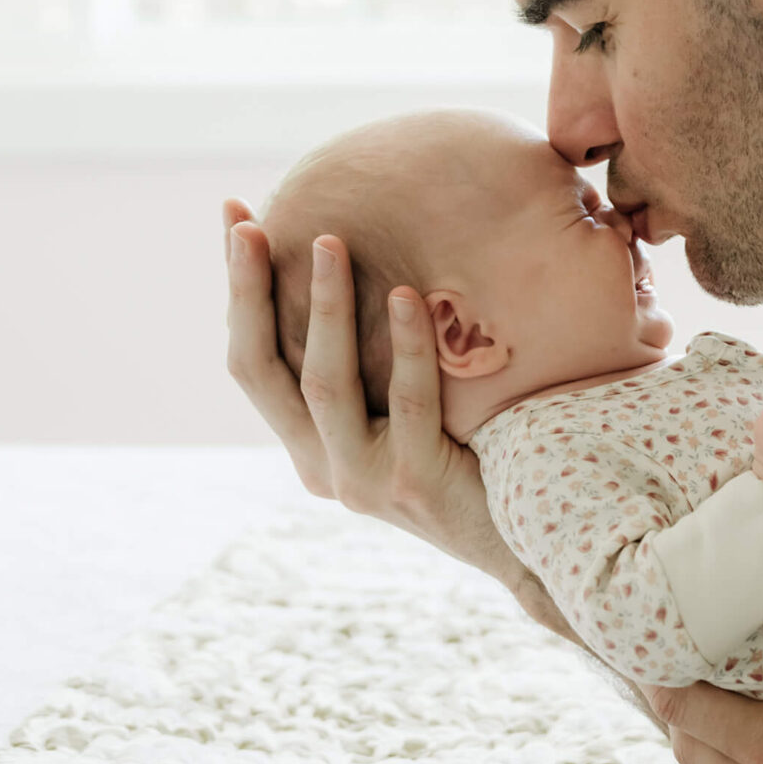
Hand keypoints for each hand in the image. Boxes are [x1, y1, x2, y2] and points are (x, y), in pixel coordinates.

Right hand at [220, 200, 549, 611]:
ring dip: (324, 306)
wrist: (525, 544)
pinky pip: (407, 400)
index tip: (238, 219)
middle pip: (260, 370)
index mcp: (310, 446)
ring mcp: (361, 480)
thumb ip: (377, 363)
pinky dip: (405, 344)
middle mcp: (320, 466)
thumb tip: (374, 260)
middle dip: (249, 290)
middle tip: (250, 223)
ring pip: (323, 382)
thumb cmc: (475, 461)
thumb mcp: (408, 412)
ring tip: (332, 240)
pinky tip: (404, 295)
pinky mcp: (412, 483)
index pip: (254, 361)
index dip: (240, 291)